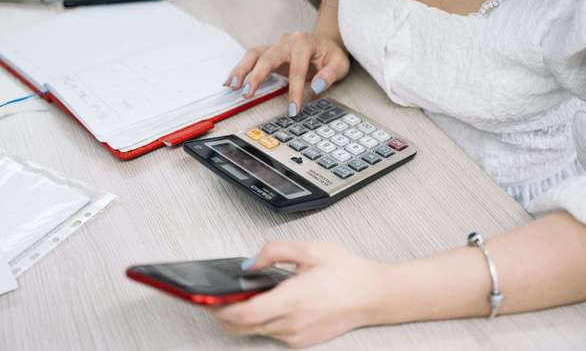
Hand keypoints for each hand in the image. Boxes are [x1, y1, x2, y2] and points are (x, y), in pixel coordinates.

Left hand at [208, 241, 387, 348]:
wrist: (374, 295)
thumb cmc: (347, 271)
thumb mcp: (311, 249)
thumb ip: (275, 251)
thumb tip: (250, 263)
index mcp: (293, 299)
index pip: (243, 314)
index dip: (219, 309)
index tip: (207, 299)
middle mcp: (292, 323)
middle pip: (242, 328)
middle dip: (223, 315)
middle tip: (214, 299)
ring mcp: (297, 336)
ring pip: (256, 332)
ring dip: (242, 319)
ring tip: (239, 299)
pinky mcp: (302, 341)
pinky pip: (272, 334)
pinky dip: (261, 322)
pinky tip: (267, 305)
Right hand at [223, 32, 349, 116]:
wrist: (325, 44)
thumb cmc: (331, 54)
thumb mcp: (339, 64)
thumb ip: (329, 74)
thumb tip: (315, 86)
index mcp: (304, 42)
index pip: (297, 70)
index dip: (294, 92)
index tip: (292, 110)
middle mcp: (286, 41)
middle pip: (268, 57)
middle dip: (257, 76)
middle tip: (248, 93)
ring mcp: (275, 45)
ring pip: (254, 55)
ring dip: (241, 70)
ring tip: (232, 86)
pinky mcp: (268, 52)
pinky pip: (251, 58)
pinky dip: (240, 69)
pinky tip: (231, 82)